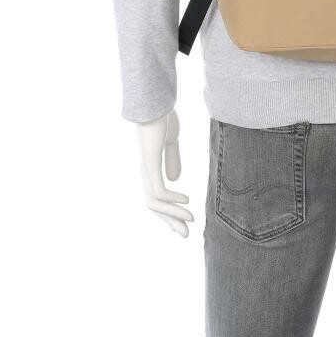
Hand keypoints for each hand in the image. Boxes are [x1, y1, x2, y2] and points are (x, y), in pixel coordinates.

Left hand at [137, 109, 193, 237]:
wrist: (154, 101)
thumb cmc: (161, 117)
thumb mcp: (171, 140)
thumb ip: (172, 159)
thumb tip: (175, 179)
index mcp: (150, 168)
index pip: (156, 197)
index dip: (169, 211)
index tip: (184, 223)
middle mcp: (145, 171)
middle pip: (153, 206)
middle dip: (170, 222)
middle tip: (185, 235)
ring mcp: (146, 168)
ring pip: (154, 203)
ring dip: (172, 215)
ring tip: (190, 220)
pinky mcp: (149, 163)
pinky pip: (158, 191)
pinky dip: (171, 200)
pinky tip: (185, 201)